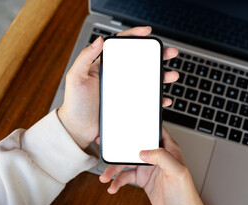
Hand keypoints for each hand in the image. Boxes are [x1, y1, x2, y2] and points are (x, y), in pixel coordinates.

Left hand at [58, 26, 178, 148]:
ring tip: (172, 75)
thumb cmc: (75, 104)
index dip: (136, 36)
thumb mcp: (75, 77)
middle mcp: (118, 77)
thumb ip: (85, 58)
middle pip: (141, 61)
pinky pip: (148, 100)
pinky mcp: (130, 105)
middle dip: (157, 55)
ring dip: (162, 76)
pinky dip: (158, 99)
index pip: (123, 47)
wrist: (78, 129)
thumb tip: (99, 40)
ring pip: (148, 80)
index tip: (148, 32)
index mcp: (106, 67)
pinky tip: (164, 98)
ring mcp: (125, 92)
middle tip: (170, 52)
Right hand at [99, 128, 215, 204]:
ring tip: (105, 177)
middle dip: (119, 149)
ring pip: (127, 163)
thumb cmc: (185, 194)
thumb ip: (162, 157)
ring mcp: (149, 168)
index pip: (155, 131)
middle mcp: (157, 156)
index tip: (127, 124)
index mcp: (168, 149)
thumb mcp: (177, 172)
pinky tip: (113, 187)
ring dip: (115, 169)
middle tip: (106, 152)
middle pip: (135, 147)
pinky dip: (118, 181)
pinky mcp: (143, 180)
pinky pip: (126, 176)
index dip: (143, 126)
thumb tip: (144, 151)